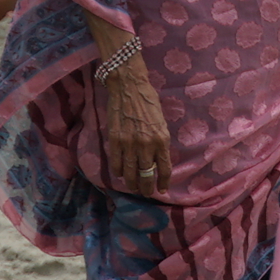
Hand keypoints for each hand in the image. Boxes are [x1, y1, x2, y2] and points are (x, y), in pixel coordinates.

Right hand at [100, 61, 172, 194]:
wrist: (128, 87)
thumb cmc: (148, 101)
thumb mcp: (161, 122)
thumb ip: (160, 141)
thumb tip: (158, 159)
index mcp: (162, 139)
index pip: (164, 169)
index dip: (163, 183)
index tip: (162, 190)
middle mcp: (146, 145)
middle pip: (146, 175)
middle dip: (146, 188)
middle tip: (145, 192)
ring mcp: (129, 144)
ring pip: (130, 173)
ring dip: (132, 184)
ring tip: (133, 187)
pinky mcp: (115, 140)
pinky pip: (116, 164)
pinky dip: (119, 172)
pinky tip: (121, 174)